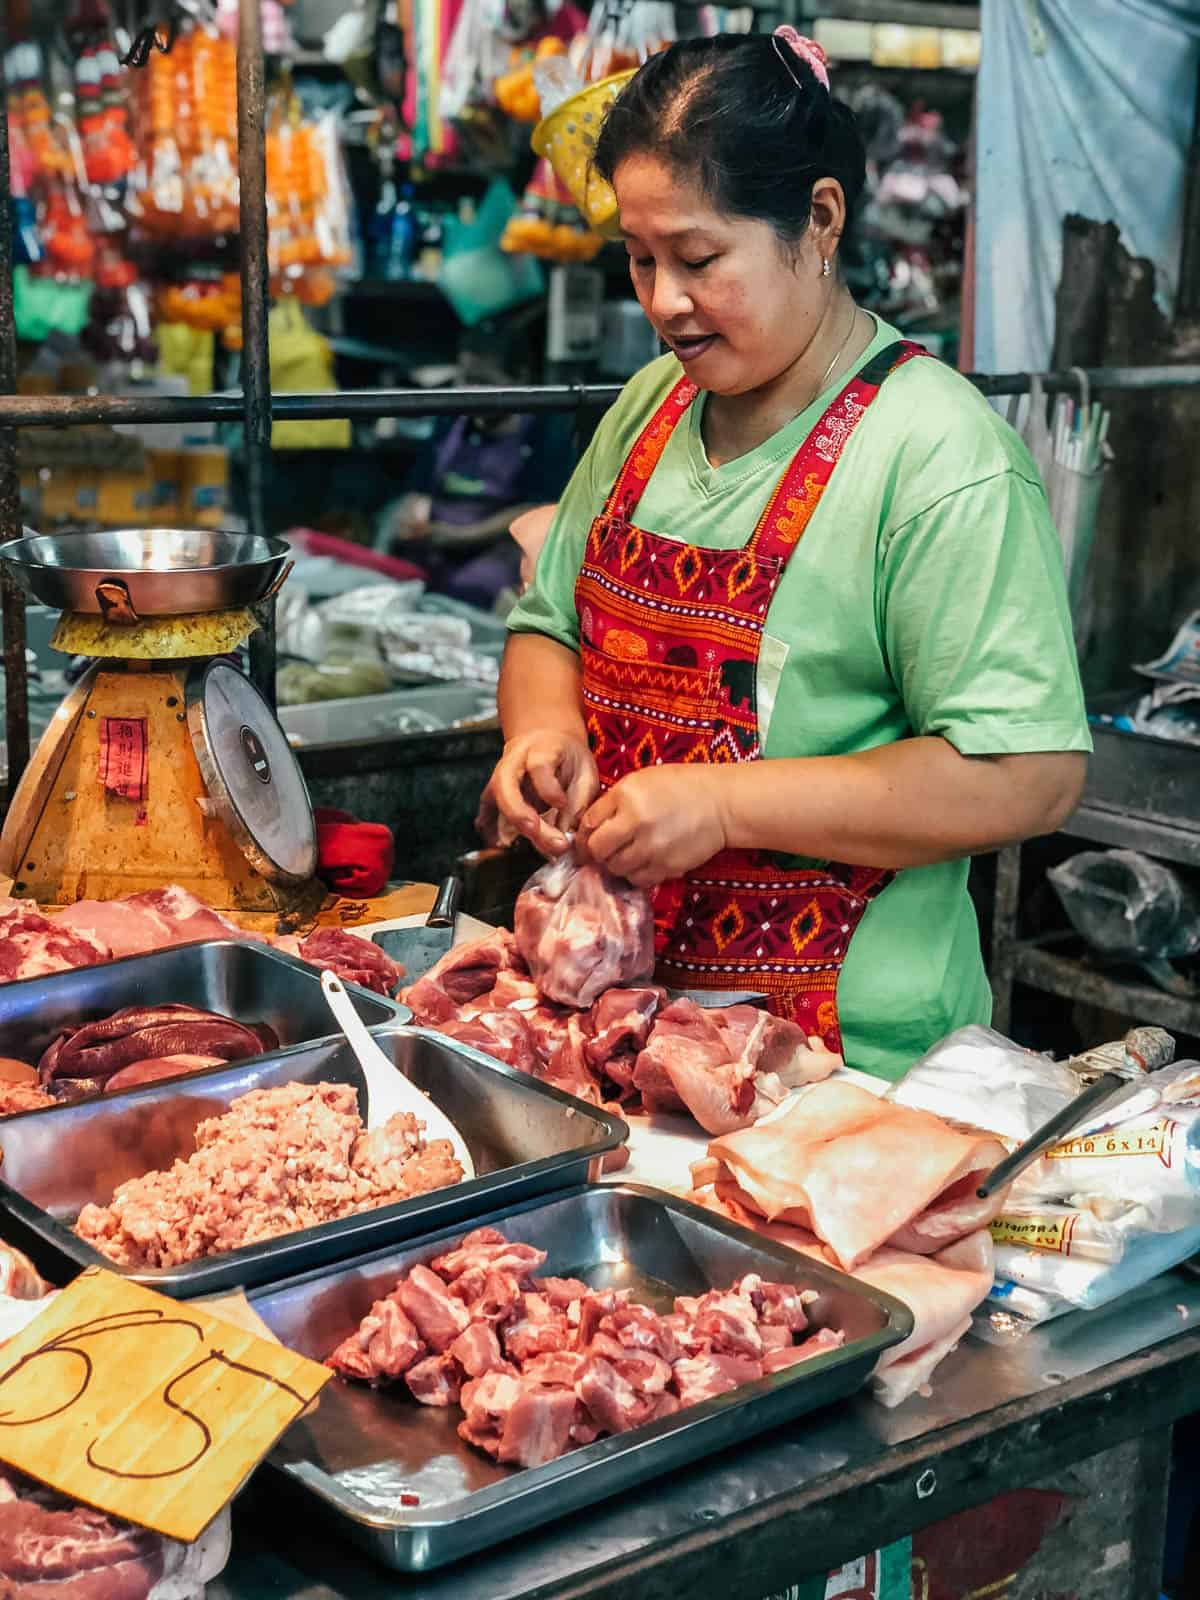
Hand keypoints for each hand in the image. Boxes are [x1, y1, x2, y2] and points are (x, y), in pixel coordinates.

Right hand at [488, 729, 599, 856]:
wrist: (546, 742)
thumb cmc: (568, 758)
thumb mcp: (584, 769)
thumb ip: (579, 798)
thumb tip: (569, 831)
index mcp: (539, 749)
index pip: (538, 766)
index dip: (549, 789)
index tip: (562, 805)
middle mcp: (513, 762)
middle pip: (506, 786)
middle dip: (521, 815)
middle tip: (545, 838)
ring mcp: (499, 777)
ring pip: (497, 802)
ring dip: (517, 829)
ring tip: (543, 849)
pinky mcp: (493, 792)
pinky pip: (487, 811)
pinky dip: (490, 829)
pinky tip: (501, 844)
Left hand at [579, 767, 728, 886]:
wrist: (721, 804)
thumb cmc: (680, 787)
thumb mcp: (641, 781)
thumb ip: (613, 802)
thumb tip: (589, 828)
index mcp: (626, 796)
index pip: (588, 824)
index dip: (582, 835)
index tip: (585, 840)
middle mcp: (636, 823)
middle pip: (598, 850)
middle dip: (596, 851)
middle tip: (603, 850)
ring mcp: (652, 848)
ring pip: (615, 868)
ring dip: (616, 864)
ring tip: (627, 853)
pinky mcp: (667, 867)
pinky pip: (637, 879)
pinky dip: (635, 874)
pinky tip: (643, 862)